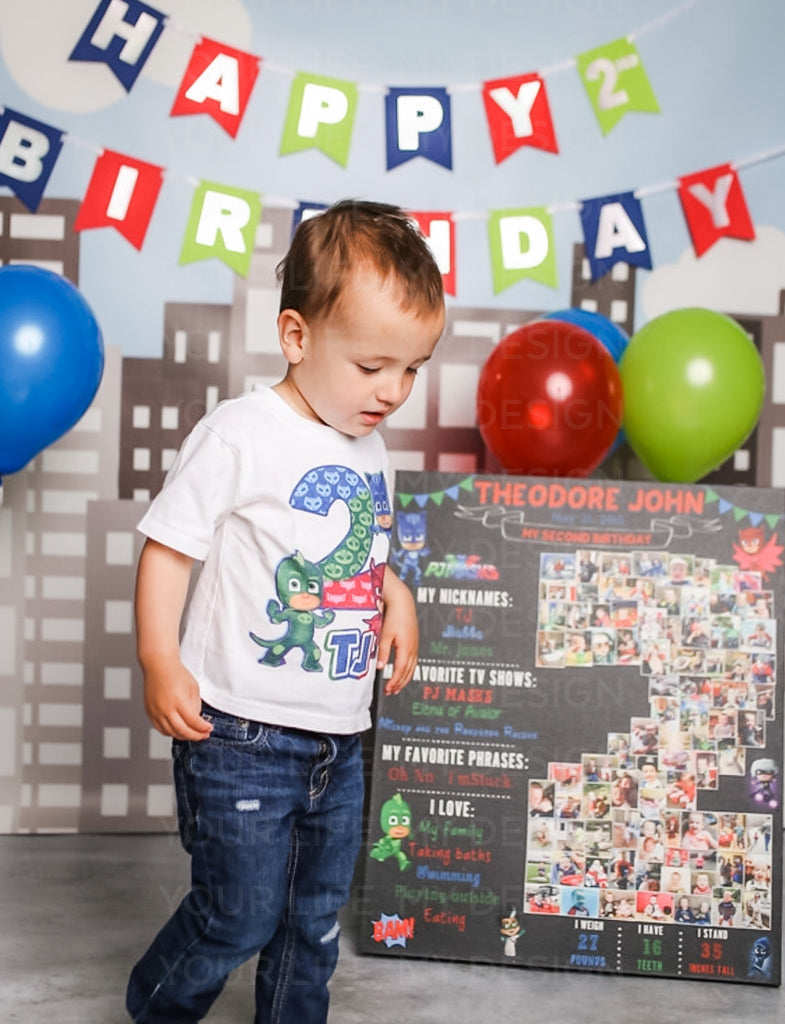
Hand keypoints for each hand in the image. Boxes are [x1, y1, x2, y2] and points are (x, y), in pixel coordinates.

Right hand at [143, 656, 211, 740]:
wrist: (158, 665)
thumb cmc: (175, 673)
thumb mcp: (193, 687)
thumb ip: (196, 705)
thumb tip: (197, 720)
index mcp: (178, 700)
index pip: (193, 722)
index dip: (203, 728)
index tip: (208, 729)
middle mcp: (165, 708)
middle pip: (182, 731)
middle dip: (195, 735)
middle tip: (203, 735)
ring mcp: (156, 712)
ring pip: (171, 732)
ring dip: (183, 736)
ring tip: (192, 733)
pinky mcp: (150, 713)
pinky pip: (160, 729)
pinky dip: (170, 732)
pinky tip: (178, 730)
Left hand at [378, 569, 417, 694]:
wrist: (403, 602)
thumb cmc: (393, 616)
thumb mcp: (385, 634)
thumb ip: (383, 652)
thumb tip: (381, 668)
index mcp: (406, 648)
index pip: (401, 670)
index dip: (394, 682)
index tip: (387, 690)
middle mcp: (413, 648)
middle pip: (408, 672)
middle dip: (400, 684)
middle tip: (391, 692)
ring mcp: (415, 645)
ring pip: (412, 668)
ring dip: (404, 679)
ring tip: (396, 687)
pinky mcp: (414, 642)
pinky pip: (413, 661)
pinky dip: (408, 670)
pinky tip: (403, 672)